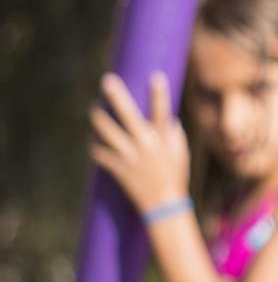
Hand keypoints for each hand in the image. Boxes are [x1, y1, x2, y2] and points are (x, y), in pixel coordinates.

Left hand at [88, 72, 190, 213]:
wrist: (164, 205)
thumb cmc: (176, 178)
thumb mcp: (181, 155)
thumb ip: (175, 135)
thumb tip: (170, 120)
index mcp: (164, 140)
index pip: (162, 111)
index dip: (160, 93)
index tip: (156, 76)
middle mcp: (147, 145)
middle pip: (128, 115)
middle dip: (117, 96)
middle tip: (107, 80)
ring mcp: (131, 157)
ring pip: (108, 132)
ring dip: (99, 118)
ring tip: (93, 108)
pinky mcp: (119, 168)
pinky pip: (101, 153)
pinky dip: (96, 147)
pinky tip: (93, 142)